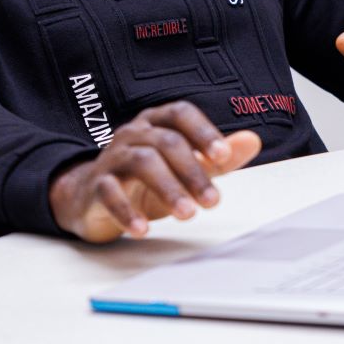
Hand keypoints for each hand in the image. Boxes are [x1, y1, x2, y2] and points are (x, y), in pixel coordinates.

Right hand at [48, 100, 262, 242]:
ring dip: (168, 188)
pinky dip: (126, 211)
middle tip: (212, 201)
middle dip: (192, 171)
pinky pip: (109, 192)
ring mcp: (112, 157)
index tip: (223, 156)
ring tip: (187, 215)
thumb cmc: (144, 181)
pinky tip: (142, 229)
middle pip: (165, 142)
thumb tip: (252, 141)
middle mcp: (133, 134)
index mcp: (156, 123)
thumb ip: (216, 158)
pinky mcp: (96, 185)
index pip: (180, 114)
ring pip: (141, 162)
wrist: (92, 198)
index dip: (203, 132)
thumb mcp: (184, 169)